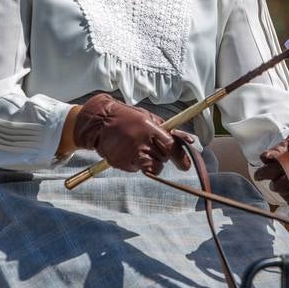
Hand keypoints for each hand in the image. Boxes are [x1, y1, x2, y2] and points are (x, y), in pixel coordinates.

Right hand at [72, 94, 193, 173]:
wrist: (99, 122)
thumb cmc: (127, 118)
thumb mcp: (148, 118)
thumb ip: (168, 130)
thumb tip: (189, 140)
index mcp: (150, 129)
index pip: (172, 148)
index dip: (181, 158)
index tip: (185, 166)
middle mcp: (142, 143)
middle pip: (162, 160)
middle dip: (161, 156)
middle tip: (151, 147)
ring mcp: (131, 155)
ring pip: (152, 169)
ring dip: (151, 163)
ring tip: (140, 151)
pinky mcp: (121, 163)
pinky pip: (136, 169)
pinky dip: (135, 164)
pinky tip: (127, 152)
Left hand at [254, 133, 288, 206]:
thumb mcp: (286, 145)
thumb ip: (275, 151)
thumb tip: (265, 157)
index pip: (284, 165)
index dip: (268, 171)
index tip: (258, 175)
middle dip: (275, 184)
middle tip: (270, 183)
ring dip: (281, 191)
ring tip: (279, 184)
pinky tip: (286, 192)